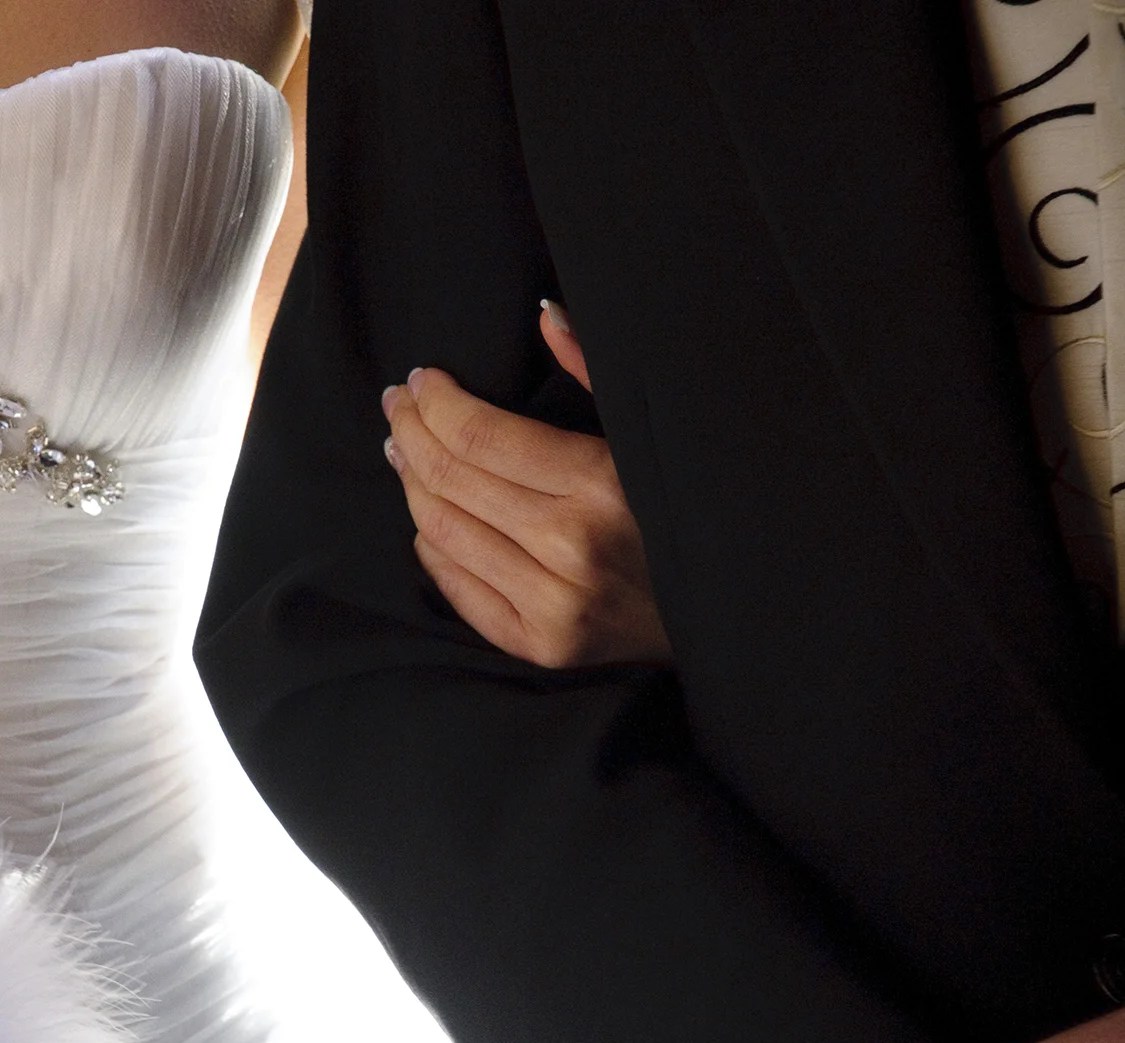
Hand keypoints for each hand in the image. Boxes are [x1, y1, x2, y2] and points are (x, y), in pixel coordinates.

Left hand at [380, 304, 670, 668]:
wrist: (729, 614)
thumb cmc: (687, 509)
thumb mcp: (651, 433)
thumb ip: (594, 371)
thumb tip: (543, 312)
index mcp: (601, 484)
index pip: (480, 435)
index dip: (435, 402)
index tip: (419, 380)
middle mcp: (571, 549)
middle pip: (452, 480)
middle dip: (411, 432)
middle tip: (396, 406)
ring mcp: (552, 607)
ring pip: (442, 532)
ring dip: (412, 484)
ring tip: (402, 451)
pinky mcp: (541, 648)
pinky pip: (457, 589)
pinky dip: (432, 547)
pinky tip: (426, 517)